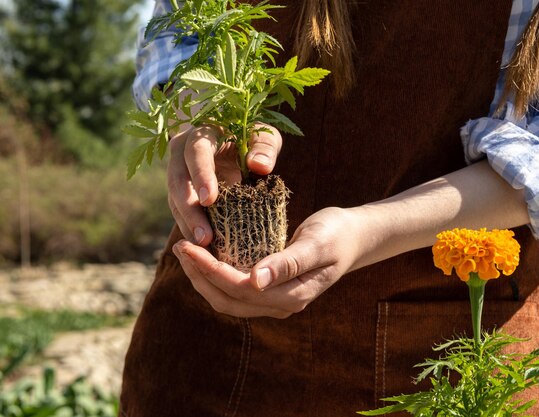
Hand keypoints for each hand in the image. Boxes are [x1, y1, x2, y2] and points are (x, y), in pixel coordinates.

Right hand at [167, 123, 281, 245]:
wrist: (238, 142)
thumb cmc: (253, 137)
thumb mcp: (264, 136)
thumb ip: (265, 147)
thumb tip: (260, 166)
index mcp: (202, 132)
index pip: (196, 151)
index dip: (200, 174)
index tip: (209, 200)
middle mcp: (181, 151)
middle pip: (177, 181)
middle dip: (189, 210)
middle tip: (204, 236)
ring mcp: (178, 173)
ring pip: (174, 200)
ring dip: (187, 225)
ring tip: (204, 247)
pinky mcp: (181, 192)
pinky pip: (181, 212)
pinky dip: (191, 229)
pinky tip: (204, 248)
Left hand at [172, 207, 361, 317]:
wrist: (352, 237)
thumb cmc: (337, 234)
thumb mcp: (317, 243)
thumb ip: (288, 263)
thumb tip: (256, 280)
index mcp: (293, 295)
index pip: (241, 290)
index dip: (212, 271)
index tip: (190, 246)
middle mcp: (281, 304)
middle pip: (228, 301)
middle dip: (200, 276)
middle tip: (180, 246)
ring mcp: (274, 300)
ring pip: (228, 300)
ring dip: (203, 278)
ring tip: (186, 250)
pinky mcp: (269, 290)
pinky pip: (235, 290)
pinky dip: (215, 275)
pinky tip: (205, 255)